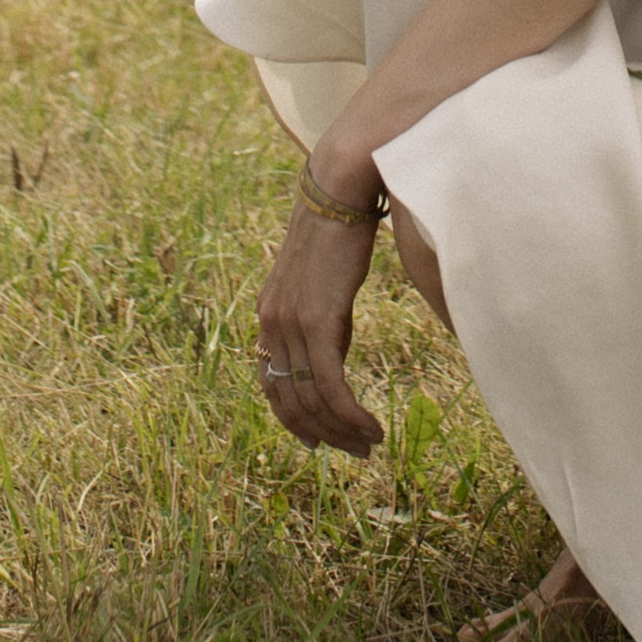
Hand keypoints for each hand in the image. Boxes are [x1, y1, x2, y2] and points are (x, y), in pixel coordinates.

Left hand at [253, 198, 384, 455]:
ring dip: (343, 431)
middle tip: (356, 451)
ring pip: (312, 401)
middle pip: (291, 402)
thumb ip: (319, 314)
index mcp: (268, 316)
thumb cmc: (338, 226)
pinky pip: (332, 386)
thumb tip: (333, 344)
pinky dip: (352, 415)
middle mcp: (271, 325)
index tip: (319, 440)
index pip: (272, 385)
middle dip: (323, 434)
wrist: (339, 189)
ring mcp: (291, 325)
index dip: (293, 420)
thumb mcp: (321, 279)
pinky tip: (373, 427)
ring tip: (370, 444)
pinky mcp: (318, 322)